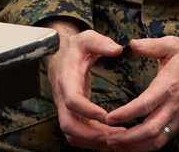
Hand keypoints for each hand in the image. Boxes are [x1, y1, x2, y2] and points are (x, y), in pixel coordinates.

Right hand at [44, 20, 125, 148]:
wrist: (61, 54)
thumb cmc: (76, 47)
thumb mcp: (87, 38)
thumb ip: (101, 42)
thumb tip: (117, 49)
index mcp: (67, 80)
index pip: (71, 100)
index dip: (86, 110)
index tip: (105, 115)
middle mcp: (63, 97)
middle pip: (68, 124)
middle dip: (88, 134)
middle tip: (111, 137)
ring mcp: (66, 108)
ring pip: (72, 133)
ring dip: (91, 140)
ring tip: (116, 140)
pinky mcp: (72, 112)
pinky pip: (77, 132)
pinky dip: (91, 139)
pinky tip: (111, 137)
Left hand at [104, 37, 178, 151]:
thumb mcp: (172, 44)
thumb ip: (151, 45)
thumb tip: (131, 44)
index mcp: (168, 85)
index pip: (145, 105)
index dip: (125, 114)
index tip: (109, 118)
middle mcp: (174, 104)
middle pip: (150, 129)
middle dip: (128, 138)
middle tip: (109, 138)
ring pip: (158, 139)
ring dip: (137, 146)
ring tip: (118, 146)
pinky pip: (165, 138)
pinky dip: (148, 145)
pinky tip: (134, 145)